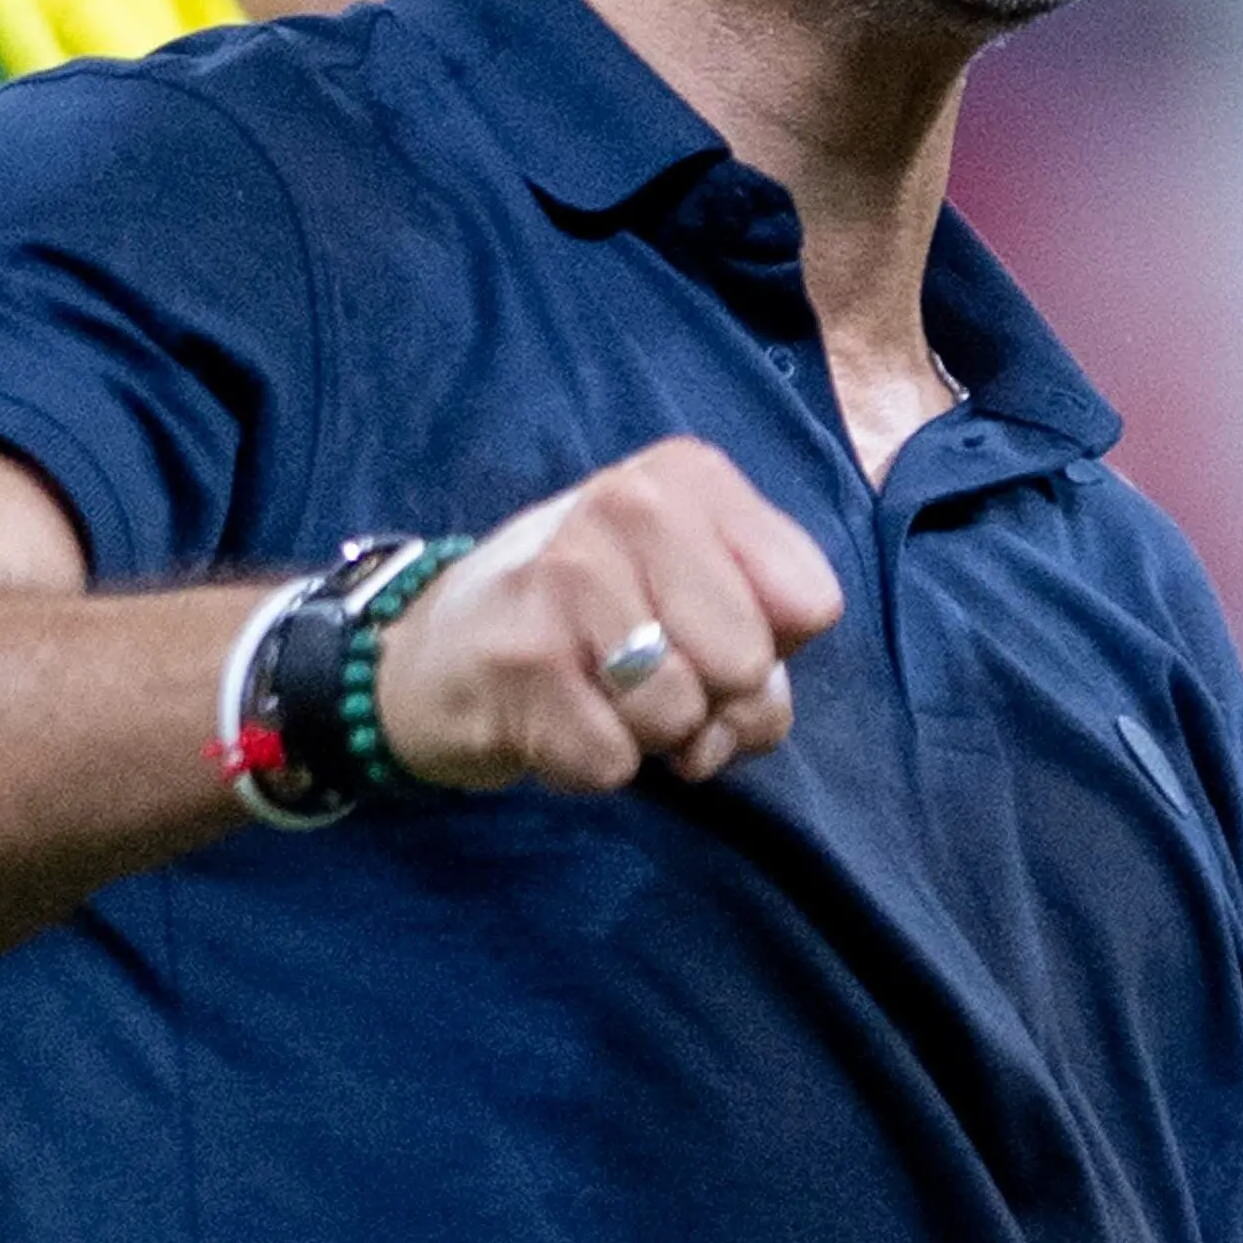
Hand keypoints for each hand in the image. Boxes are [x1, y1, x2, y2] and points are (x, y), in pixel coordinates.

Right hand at [377, 439, 846, 792]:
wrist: (431, 648)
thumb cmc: (586, 615)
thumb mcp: (685, 579)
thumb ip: (763, 622)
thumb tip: (759, 707)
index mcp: (686, 477)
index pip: (811, 601)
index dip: (772, 651)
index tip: (708, 637)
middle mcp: (627, 505)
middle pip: (749, 663)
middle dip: (714, 704)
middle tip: (651, 681)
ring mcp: (566, 580)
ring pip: (682, 716)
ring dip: (650, 737)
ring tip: (599, 695)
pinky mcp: (520, 663)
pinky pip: (614, 763)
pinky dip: (593, 764)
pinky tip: (555, 720)